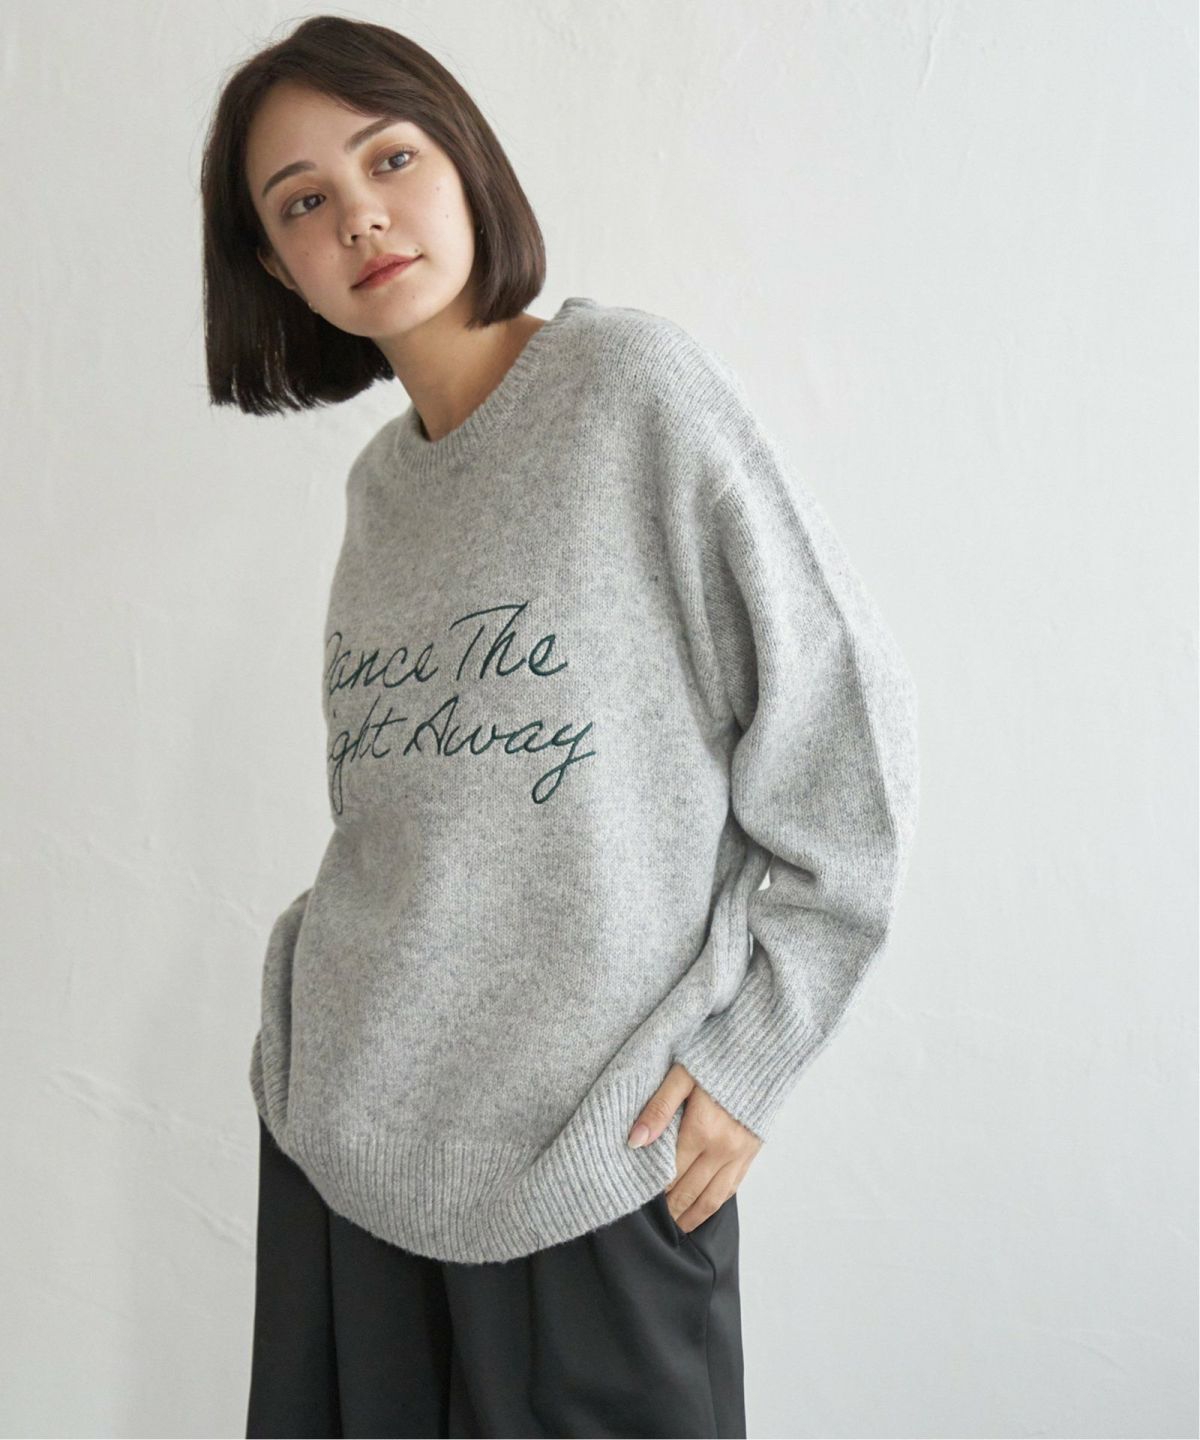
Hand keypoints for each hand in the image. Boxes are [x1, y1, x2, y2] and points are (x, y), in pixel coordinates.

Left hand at [627, 1062, 763, 1232]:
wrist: (764, 1049)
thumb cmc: (717, 1056)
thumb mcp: (682, 1073)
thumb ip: (658, 1108)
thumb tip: (634, 1141)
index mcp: (702, 1129)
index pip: (670, 1173)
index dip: (653, 1189)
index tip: (637, 1198)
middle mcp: (723, 1148)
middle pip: (689, 1191)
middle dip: (669, 1209)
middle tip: (651, 1221)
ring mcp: (741, 1153)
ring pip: (712, 1198)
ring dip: (691, 1216)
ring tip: (674, 1226)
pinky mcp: (753, 1153)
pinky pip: (732, 1189)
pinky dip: (714, 1205)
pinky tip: (702, 1210)